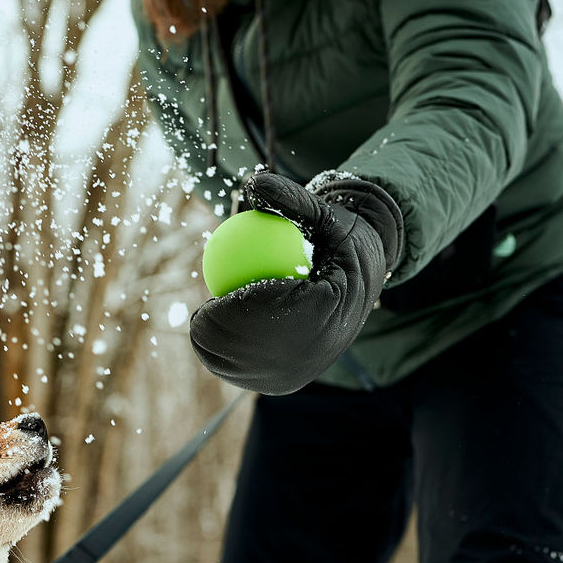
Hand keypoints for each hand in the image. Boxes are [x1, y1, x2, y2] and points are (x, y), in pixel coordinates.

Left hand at [189, 170, 403, 394]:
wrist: (362, 278)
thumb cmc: (338, 239)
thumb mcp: (324, 213)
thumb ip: (289, 199)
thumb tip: (252, 181)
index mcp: (330, 308)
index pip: (269, 319)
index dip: (231, 315)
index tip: (210, 299)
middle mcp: (320, 349)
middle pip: (252, 351)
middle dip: (218, 337)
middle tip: (199, 313)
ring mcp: (305, 371)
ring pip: (244, 367)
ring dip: (218, 348)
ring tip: (203, 322)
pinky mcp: (288, 381)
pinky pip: (245, 371)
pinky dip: (224, 355)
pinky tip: (209, 334)